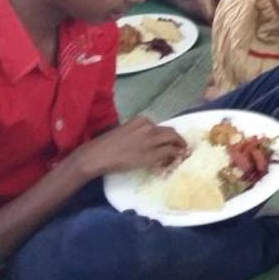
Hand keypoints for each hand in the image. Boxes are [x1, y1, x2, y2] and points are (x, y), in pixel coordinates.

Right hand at [70, 117, 186, 177]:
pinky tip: (175, 159)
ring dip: (179, 146)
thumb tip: (147, 140)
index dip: (167, 135)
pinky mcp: (152, 154)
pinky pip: (169, 152)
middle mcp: (148, 127)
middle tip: (181, 147)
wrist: (97, 155)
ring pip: (173, 140)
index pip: (160, 126)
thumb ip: (137, 133)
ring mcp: (151, 140)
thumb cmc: (106, 145)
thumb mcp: (124, 131)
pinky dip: (175, 155)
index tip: (169, 141)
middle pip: (170, 131)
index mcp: (141, 120)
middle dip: (177, 139)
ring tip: (181, 153)